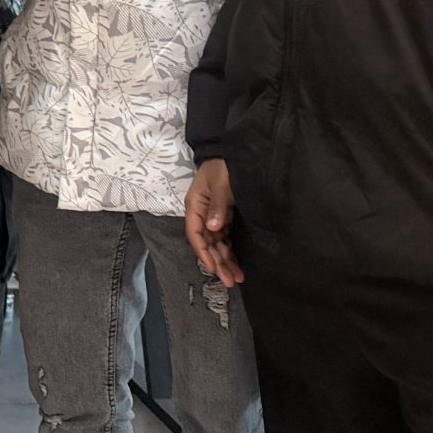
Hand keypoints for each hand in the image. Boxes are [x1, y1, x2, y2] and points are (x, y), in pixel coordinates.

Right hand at [184, 158, 243, 286]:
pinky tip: (236, 263)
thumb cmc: (223, 166)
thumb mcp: (221, 182)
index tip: (213, 266)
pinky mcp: (223, 217)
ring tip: (237, 278)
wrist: (232, 152)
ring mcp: (212, 216)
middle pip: (207, 243)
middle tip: (231, 281)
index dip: (204, 251)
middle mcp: (202, 213)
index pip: (195, 233)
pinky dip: (229, 251)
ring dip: (225, 261)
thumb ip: (218, 205)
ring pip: (216, 244)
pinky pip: (224, 239)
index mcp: (195, 204)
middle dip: (218, 263)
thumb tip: (213, 228)